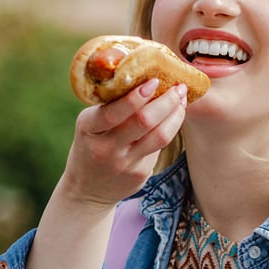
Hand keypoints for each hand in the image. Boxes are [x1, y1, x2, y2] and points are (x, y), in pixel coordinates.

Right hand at [59, 79, 187, 208]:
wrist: (86, 190)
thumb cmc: (91, 145)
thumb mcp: (90, 125)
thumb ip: (112, 107)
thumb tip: (146, 79)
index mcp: (88, 128)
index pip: (114, 112)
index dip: (137, 96)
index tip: (154, 80)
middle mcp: (105, 147)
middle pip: (143, 121)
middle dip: (166, 100)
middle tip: (178, 87)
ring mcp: (123, 163)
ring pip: (159, 135)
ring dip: (176, 114)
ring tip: (182, 99)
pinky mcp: (139, 174)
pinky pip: (160, 146)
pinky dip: (170, 127)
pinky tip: (175, 116)